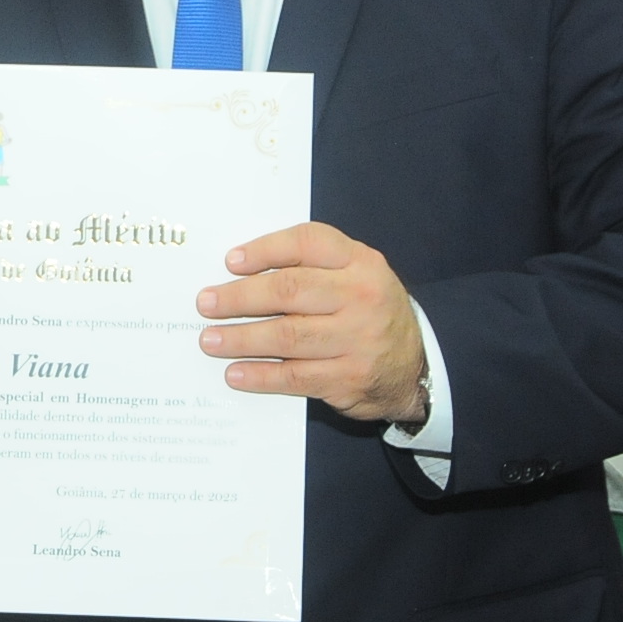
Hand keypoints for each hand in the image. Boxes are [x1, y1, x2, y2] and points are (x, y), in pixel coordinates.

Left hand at [196, 222, 427, 423]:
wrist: (416, 364)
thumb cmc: (368, 311)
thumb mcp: (355, 275)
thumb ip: (312, 267)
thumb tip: (241, 270)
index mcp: (360, 261)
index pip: (307, 244)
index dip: (265, 250)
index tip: (231, 262)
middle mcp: (361, 296)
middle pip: (289, 290)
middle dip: (240, 297)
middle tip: (206, 303)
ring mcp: (357, 340)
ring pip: (287, 336)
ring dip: (241, 338)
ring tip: (210, 340)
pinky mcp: (349, 378)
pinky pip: (295, 376)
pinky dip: (260, 375)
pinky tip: (235, 373)